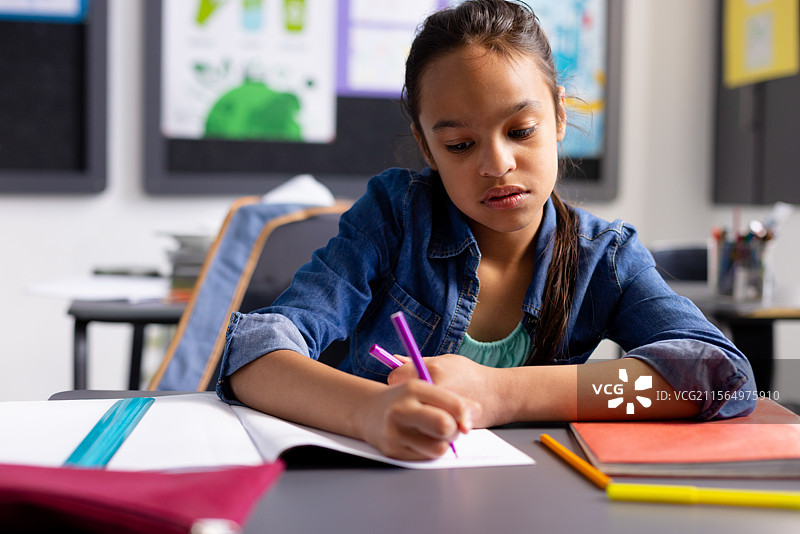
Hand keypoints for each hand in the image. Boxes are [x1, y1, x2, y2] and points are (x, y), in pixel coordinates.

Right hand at [357, 379, 478, 460]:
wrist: (368, 411)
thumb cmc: (405, 399)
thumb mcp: (426, 388)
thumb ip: (454, 399)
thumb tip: (475, 412)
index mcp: (413, 388)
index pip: (453, 405)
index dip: (466, 416)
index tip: (467, 421)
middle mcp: (402, 409)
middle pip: (445, 426)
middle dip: (454, 430)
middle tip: (450, 427)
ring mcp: (395, 431)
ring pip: (439, 448)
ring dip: (444, 443)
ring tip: (436, 435)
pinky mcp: (392, 450)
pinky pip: (426, 457)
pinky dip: (430, 450)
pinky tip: (422, 440)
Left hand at [388, 354, 498, 427]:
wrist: (500, 395)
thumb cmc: (472, 375)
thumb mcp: (447, 361)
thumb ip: (419, 361)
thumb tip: (395, 358)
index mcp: (430, 370)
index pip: (395, 377)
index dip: (398, 379)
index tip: (404, 381)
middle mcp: (432, 390)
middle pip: (401, 397)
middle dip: (405, 398)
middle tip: (415, 398)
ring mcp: (438, 410)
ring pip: (412, 414)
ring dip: (416, 412)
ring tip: (428, 408)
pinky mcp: (445, 426)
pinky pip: (425, 427)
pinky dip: (428, 424)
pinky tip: (438, 418)